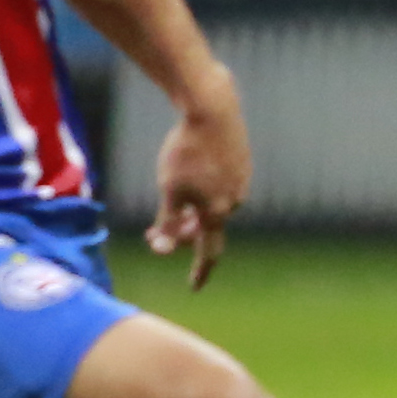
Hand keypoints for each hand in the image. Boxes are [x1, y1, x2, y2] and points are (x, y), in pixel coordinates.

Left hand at [142, 69, 250, 288]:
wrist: (212, 109)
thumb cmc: (186, 151)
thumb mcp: (169, 190)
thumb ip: (168, 223)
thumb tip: (164, 251)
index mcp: (217, 212)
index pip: (210, 252)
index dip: (200, 271)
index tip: (194, 287)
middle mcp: (235, 201)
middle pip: (207, 228)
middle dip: (182, 234)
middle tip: (154, 231)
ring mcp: (241, 181)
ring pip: (213, 206)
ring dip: (192, 211)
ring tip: (172, 192)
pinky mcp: (242, 163)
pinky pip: (221, 186)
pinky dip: (204, 190)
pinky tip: (192, 170)